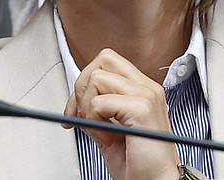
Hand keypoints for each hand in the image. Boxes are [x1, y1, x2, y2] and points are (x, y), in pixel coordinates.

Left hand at [63, 48, 179, 179]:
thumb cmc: (139, 163)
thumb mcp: (110, 128)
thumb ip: (97, 108)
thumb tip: (76, 99)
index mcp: (142, 88)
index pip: (106, 62)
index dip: (85, 83)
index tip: (76, 110)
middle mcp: (147, 87)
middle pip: (102, 60)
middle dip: (83, 88)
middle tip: (85, 116)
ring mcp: (146, 95)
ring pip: (97, 79)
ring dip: (89, 108)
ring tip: (102, 130)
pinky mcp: (142, 108)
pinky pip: (99, 103)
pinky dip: (95, 123)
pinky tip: (109, 138)